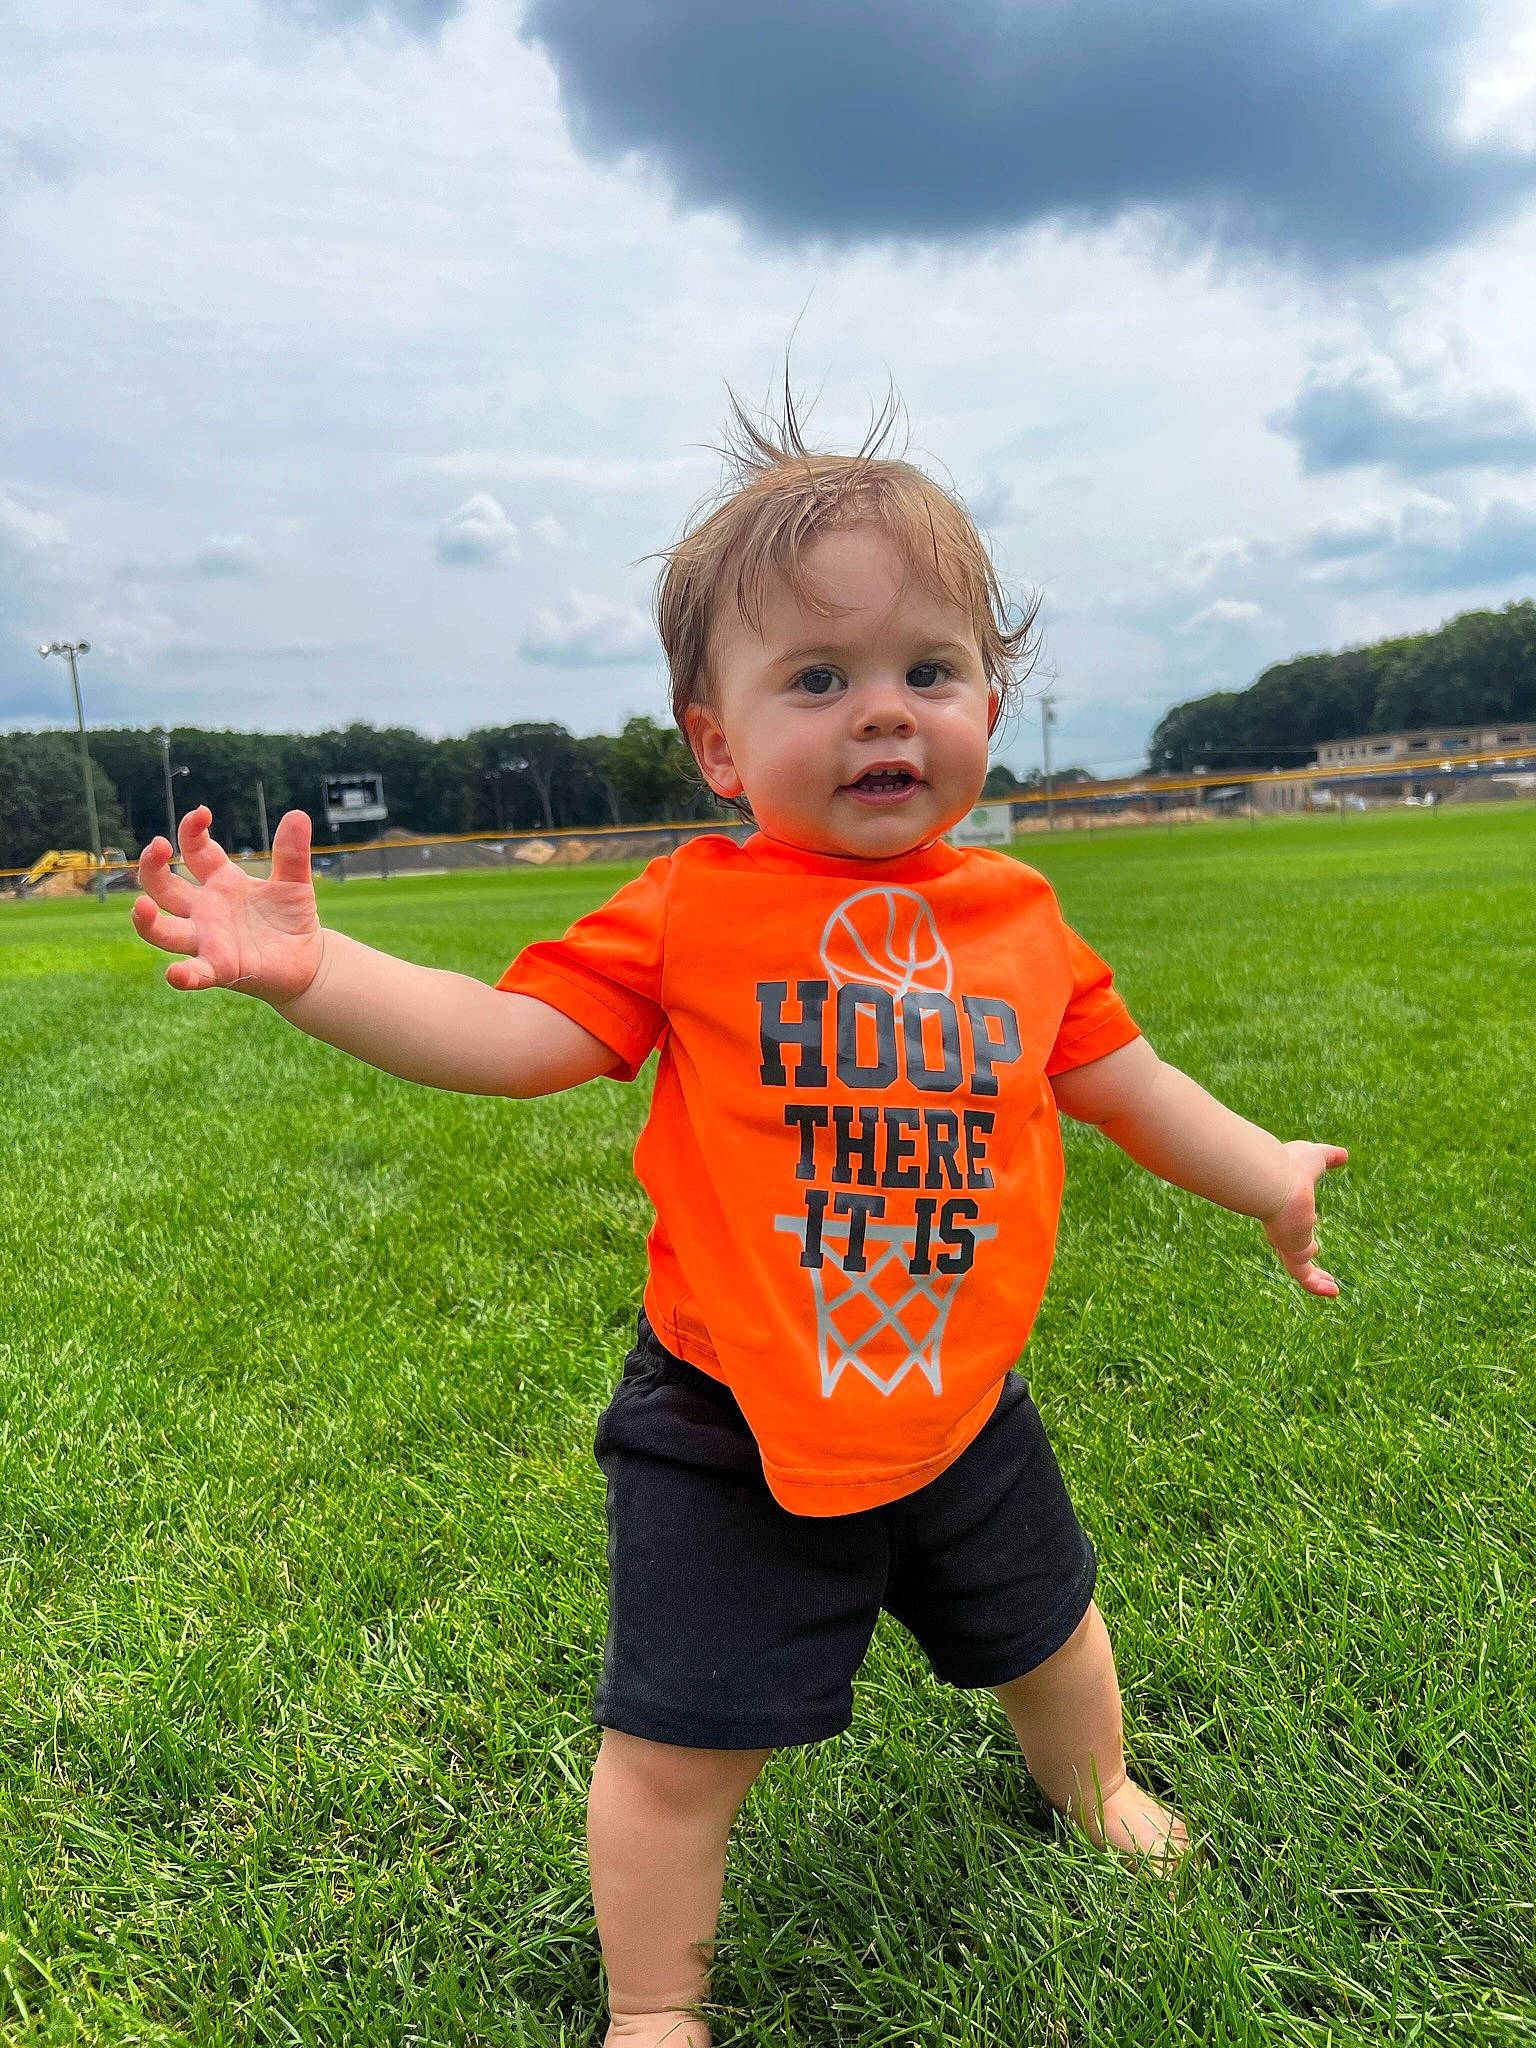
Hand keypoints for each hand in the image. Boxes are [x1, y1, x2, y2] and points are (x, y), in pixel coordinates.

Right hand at [132, 806, 324, 1002]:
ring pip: (164, 931)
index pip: (195, 851)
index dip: (191, 831)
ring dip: (147, 921)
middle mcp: (205, 910)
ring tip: (141, 906)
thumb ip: (292, 853)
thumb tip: (298, 814)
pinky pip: (195, 973)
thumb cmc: (292, 918)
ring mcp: (208, 940)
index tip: (202, 813)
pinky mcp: (221, 969)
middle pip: (164, 887)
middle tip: (158, 846)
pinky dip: (183, 975)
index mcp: (220, 882)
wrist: (308, 961)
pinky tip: (175, 974)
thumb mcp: (294, 882)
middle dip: (152, 867)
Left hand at [1260, 1140, 1348, 1296]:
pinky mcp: (1292, 1253)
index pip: (1290, 1216)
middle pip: (1290, 1243)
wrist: (1274, 1181)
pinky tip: (1334, 1293)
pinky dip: (1318, 1286)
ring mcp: (1284, 1242)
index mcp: (1282, 1205)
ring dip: (1315, 1277)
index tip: (1314, 1218)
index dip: (1302, 1219)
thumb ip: (1329, 1157)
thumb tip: (1344, 1155)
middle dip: (1304, 1250)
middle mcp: (1280, 1226)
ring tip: (1330, 1286)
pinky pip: (1305, 1276)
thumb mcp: (1315, 1158)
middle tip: (1315, 1252)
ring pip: (1298, 1265)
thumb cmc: (1291, 1166)